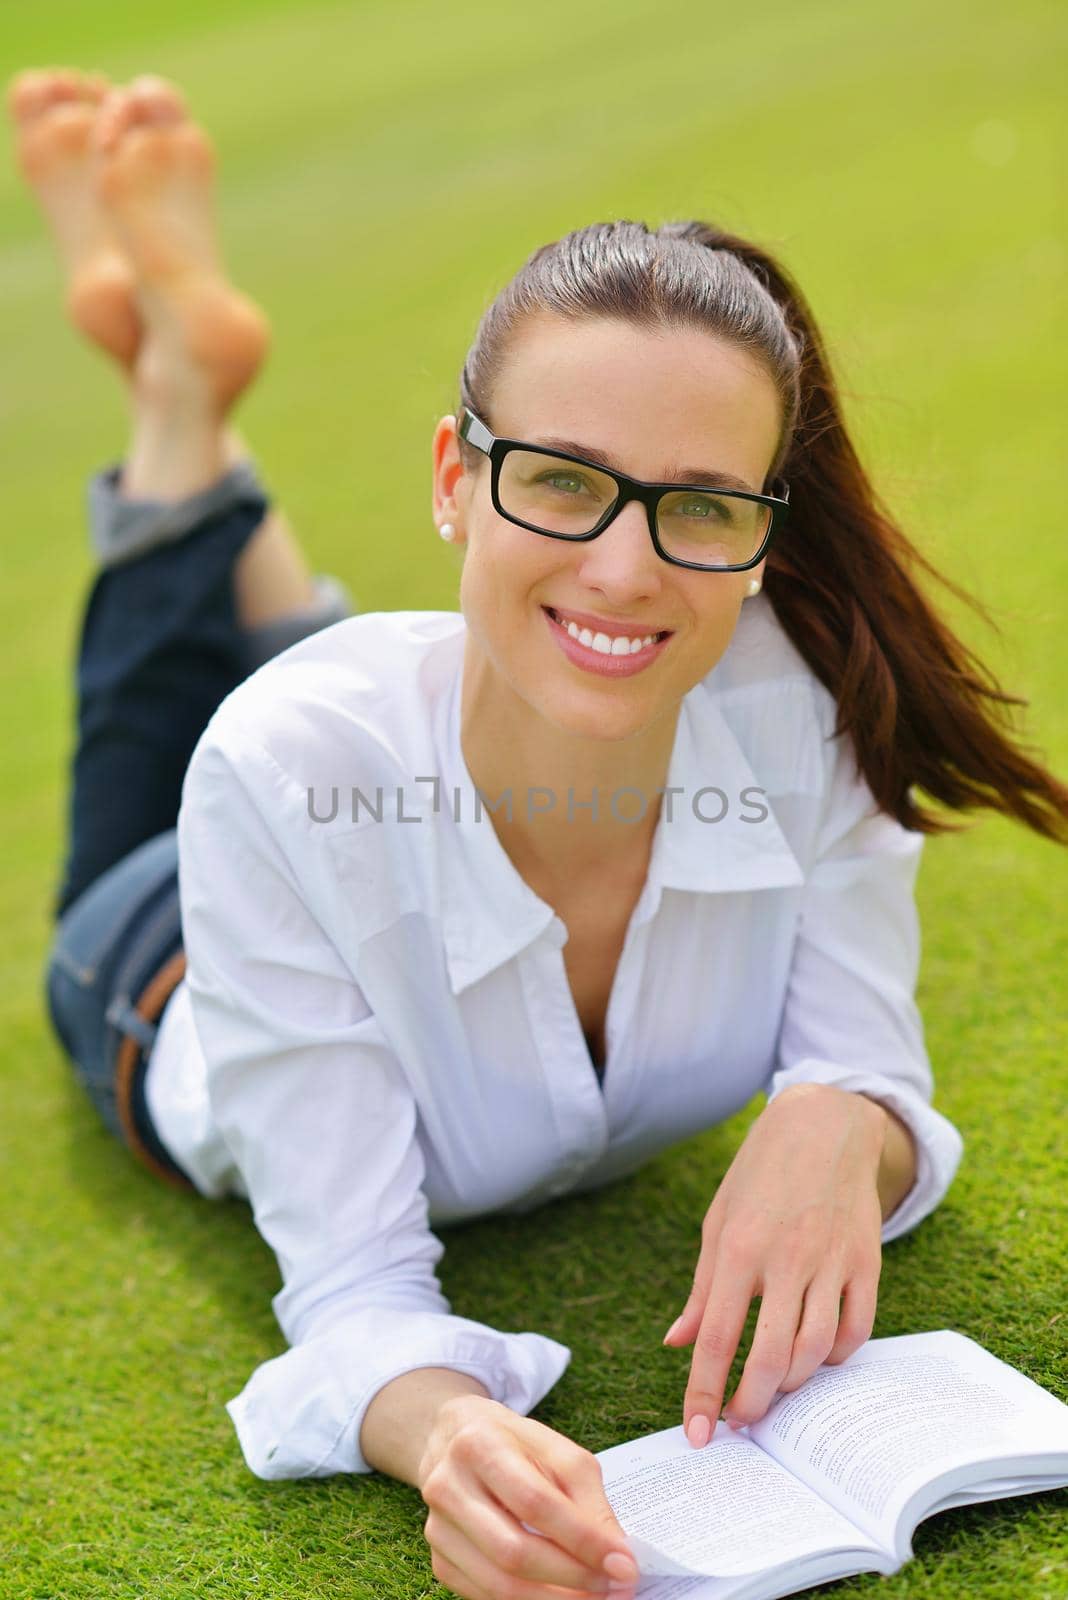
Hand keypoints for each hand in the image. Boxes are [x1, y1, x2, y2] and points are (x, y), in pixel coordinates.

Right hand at [417, 1393, 640, 1598]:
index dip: (582, 1539)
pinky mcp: (439, 1559)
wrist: (455, 1440)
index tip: (623, 1564)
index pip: (534, 1502)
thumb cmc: (516, 1445)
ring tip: (592, 1597)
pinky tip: (559, 1596)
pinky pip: (486, 1597)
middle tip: (613, 1588)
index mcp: (479, 1444)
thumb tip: (618, 1558)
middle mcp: (447, 1486)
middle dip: (572, 1578)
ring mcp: (437, 1528)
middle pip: (513, 1551)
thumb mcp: (557, 1451)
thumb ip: (588, 1500)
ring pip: (499, 1584)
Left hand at [662, 1082, 886, 1439]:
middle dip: (751, 1404)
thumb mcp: (719, 1221)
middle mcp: (786, 1258)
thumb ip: (703, 1290)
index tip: (697, 1434)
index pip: (717, 1339)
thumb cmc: (760, 1174)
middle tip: (740, 1420)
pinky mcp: (866, 1262)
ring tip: (771, 1389)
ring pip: (814, 1351)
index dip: (704, 1394)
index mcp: (739, 1248)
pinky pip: (856, 1330)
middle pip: (768, 1358)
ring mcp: (831, 1261)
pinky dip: (835, 1358)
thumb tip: (677, 1344)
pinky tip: (815, 1359)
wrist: (824, 1123)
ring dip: (790, 1384)